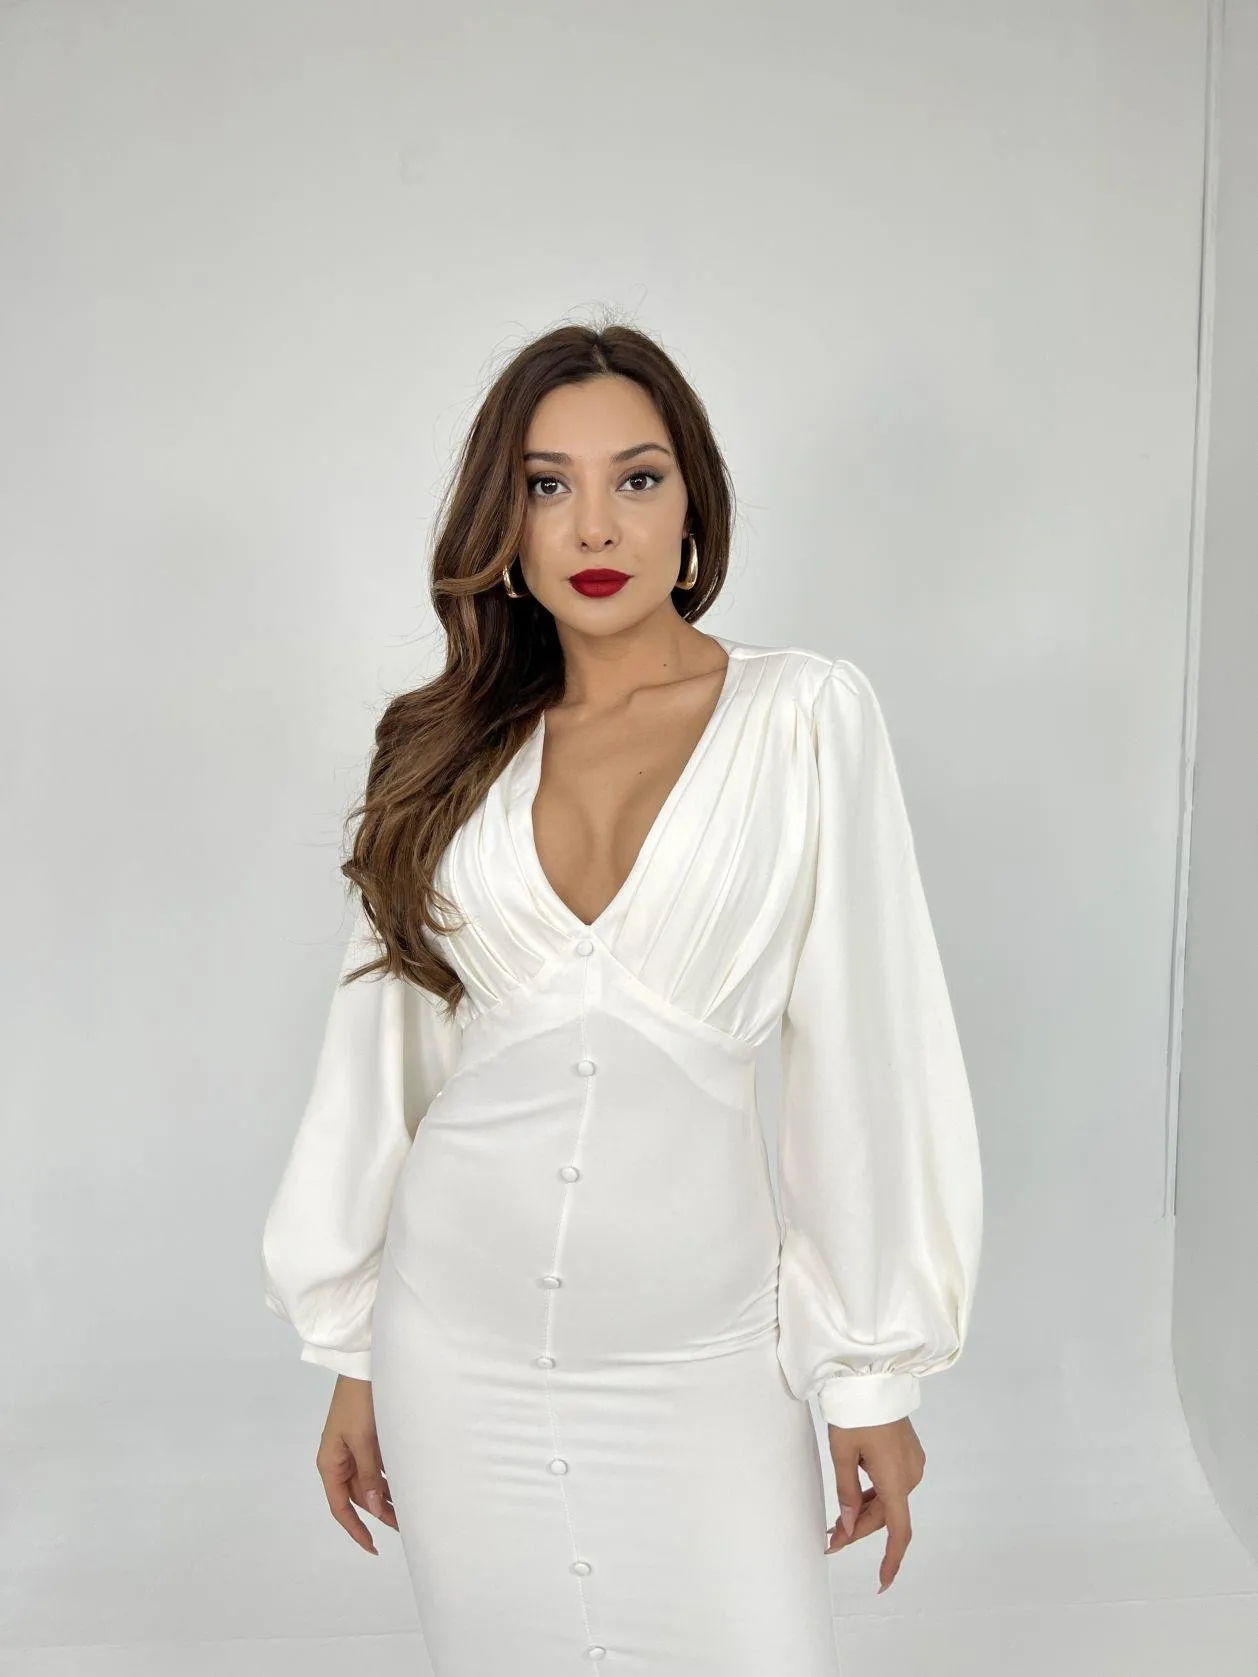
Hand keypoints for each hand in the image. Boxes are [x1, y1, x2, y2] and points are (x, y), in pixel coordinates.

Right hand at [314, 1374, 398, 1554]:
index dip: (355, 1529)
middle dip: (379, 1512)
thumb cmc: (358, 1402)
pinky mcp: (366, 1438)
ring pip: (370, 1482)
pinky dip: (389, 1477)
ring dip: (387, 1495)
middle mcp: (339, 1460)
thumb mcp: (363, 1440)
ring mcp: (353, 1449)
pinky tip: (405, 1484)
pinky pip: (376, 1466)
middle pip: (358, 1496)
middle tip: (405, 1526)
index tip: (372, 1547)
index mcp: (330, 1463)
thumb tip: (376, 1509)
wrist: (362, 1365)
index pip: (340, 1507)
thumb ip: (370, 1474)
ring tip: (410, 1509)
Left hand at [823, 1415, 925, 1593]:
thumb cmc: (855, 1413)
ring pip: (888, 1500)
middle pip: (886, 1516)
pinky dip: (873, 1496)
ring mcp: (912, 1462)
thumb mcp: (842, 1453)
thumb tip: (847, 1524)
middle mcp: (910, 1475)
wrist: (873, 1375)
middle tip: (829, 1542)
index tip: (882, 1583)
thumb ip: (846, 1492)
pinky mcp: (907, 1452)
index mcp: (896, 1480)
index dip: (891, 1561)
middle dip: (858, 1530)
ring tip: (835, 1525)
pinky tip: (853, 1499)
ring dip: (864, 1513)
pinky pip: (891, 1484)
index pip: (898, 1532)